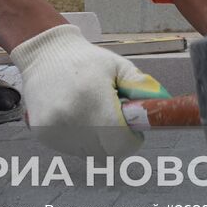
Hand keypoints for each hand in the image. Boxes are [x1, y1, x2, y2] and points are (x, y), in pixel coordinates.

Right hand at [10, 23, 169, 156]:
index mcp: (95, 102)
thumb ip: (142, 86)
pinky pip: (71, 148)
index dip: (132, 139)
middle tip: (112, 118)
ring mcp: (55, 129)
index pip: (122, 143)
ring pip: (89, 152)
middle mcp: (73, 120)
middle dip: (116, 140)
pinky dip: (78, 138)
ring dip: (96, 140)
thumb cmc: (85, 60)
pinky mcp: (43, 134)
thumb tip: (163, 104)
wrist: (43, 54)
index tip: (131, 127)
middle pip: (107, 151)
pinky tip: (73, 116)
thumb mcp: (118, 66)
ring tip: (89, 113)